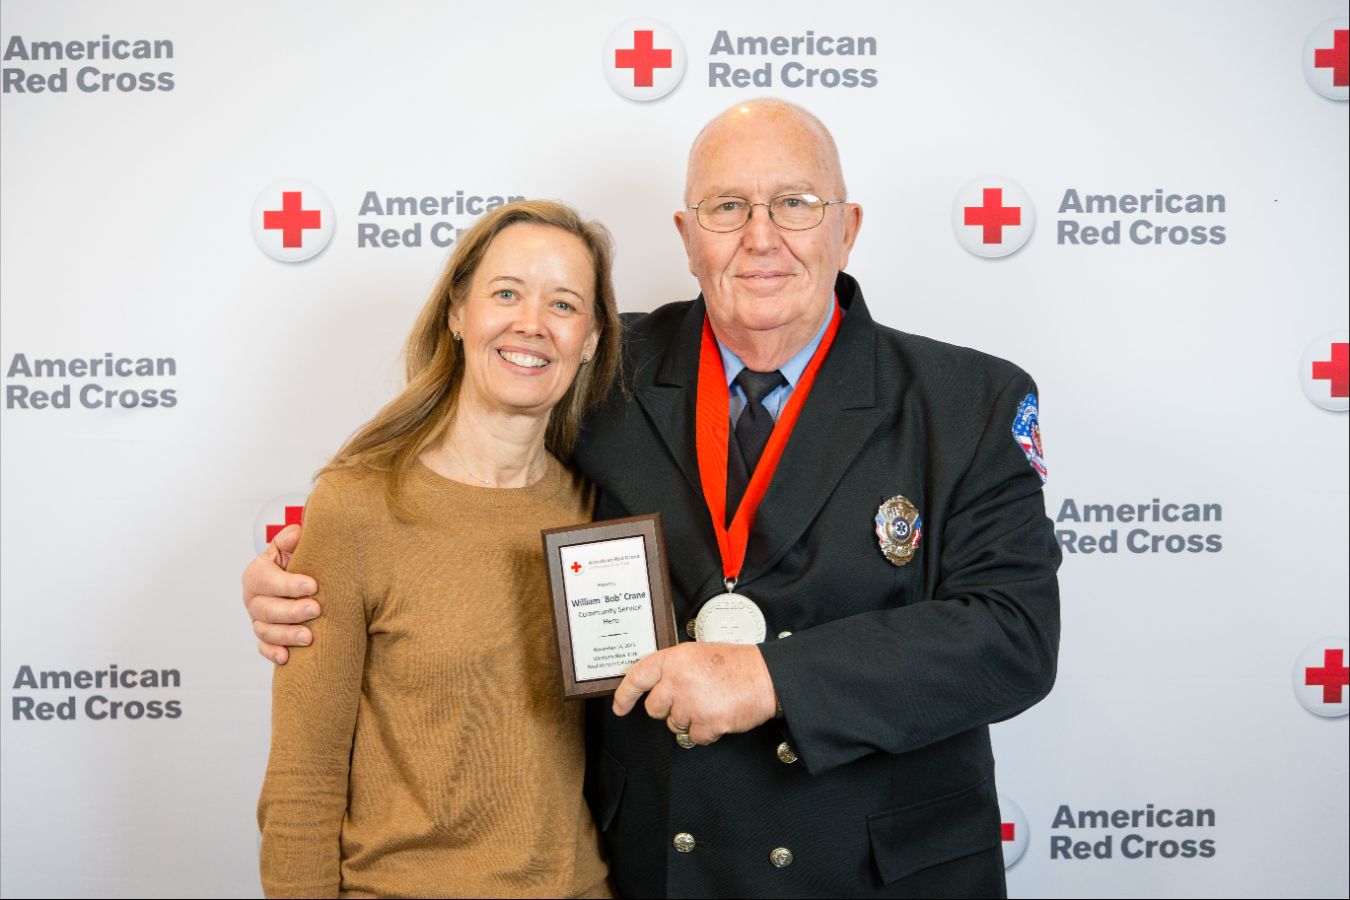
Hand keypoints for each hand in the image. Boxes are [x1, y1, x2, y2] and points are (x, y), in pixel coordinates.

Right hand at [242, 524, 319, 663]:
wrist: (298, 579)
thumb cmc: (297, 561)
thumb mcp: (293, 546)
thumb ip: (292, 539)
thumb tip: (296, 534)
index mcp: (257, 574)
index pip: (267, 580)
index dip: (289, 584)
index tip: (313, 586)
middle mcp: (253, 598)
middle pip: (266, 609)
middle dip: (291, 611)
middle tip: (316, 610)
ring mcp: (258, 619)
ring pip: (265, 631)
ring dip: (286, 635)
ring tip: (309, 637)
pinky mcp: (265, 637)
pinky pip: (263, 648)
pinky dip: (272, 653)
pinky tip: (286, 657)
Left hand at [611, 642, 776, 744]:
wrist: (766, 676)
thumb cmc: (737, 664)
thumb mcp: (698, 654)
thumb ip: (675, 669)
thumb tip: (658, 686)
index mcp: (674, 659)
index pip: (637, 677)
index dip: (624, 695)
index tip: (620, 706)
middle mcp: (677, 680)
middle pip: (654, 708)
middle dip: (669, 709)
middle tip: (690, 699)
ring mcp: (690, 703)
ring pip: (675, 725)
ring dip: (690, 720)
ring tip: (710, 703)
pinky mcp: (705, 723)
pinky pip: (695, 737)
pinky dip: (707, 732)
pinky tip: (719, 715)